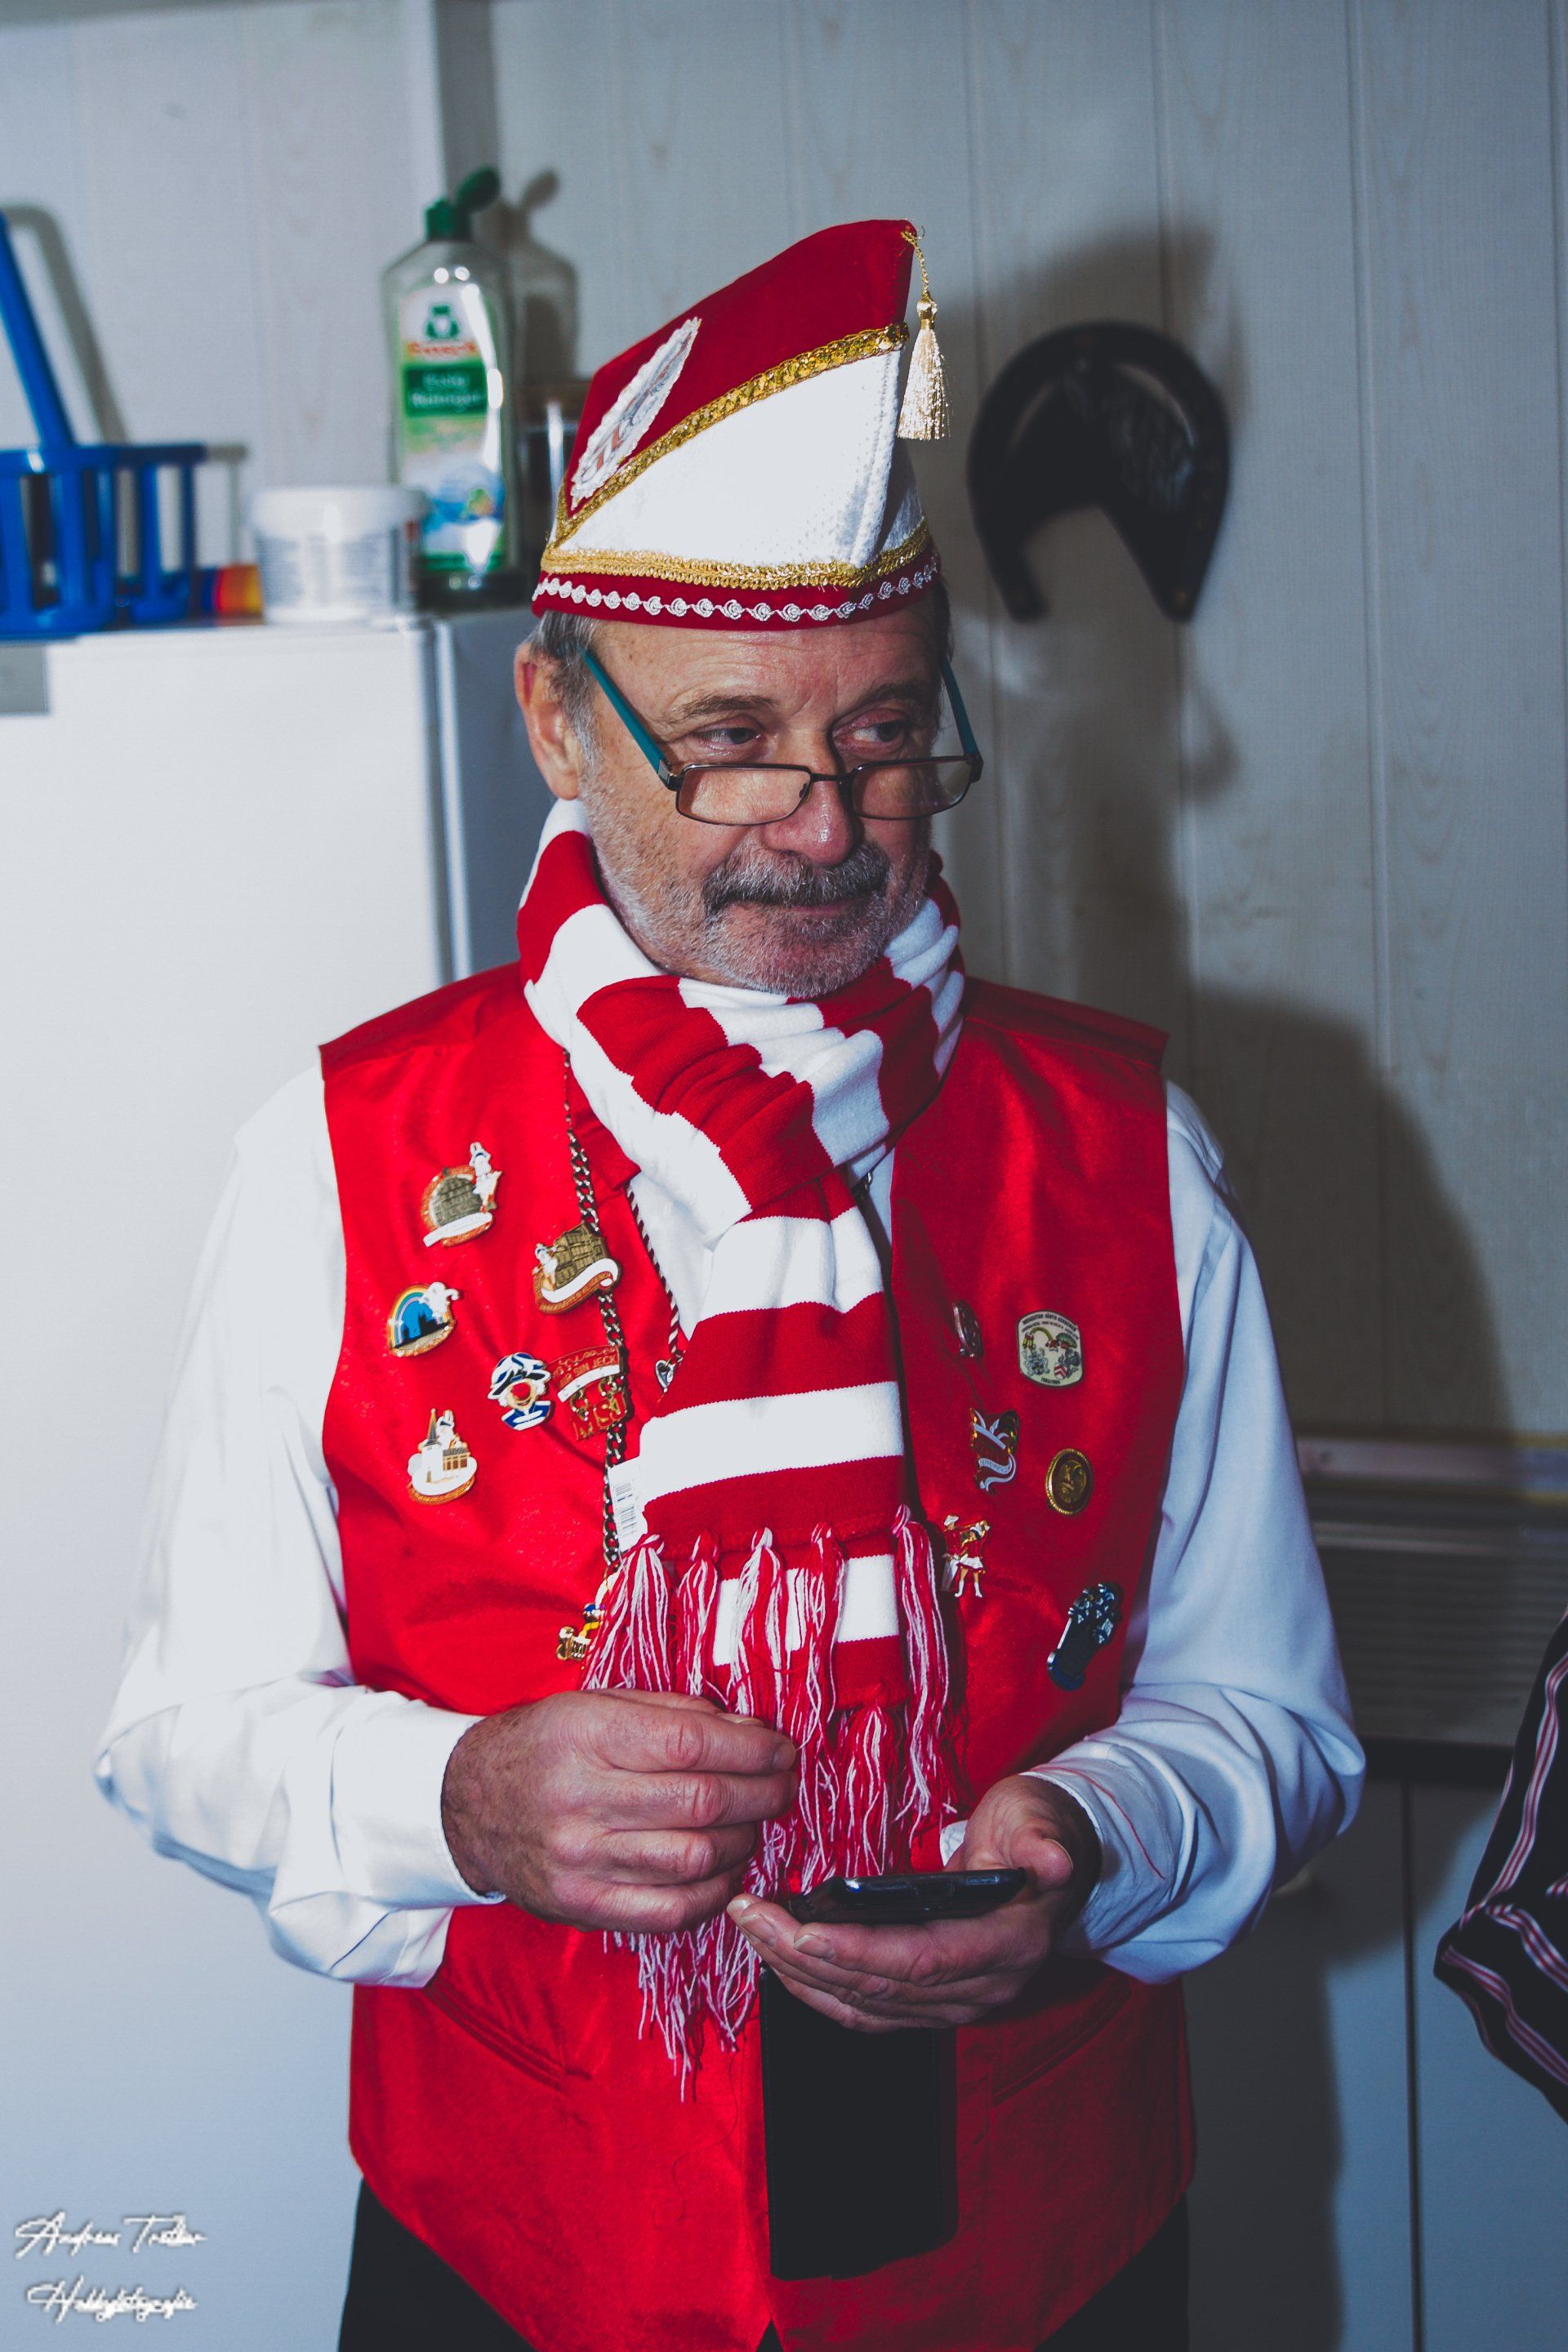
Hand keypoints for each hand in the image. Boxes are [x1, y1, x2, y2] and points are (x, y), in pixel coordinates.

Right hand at [440, 1690, 796, 1935]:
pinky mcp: (582, 1906)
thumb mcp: (592, 1706)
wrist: (466, 1805)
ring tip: (754, 1823)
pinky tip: (726, 1869)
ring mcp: (580, 1860)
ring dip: (744, 1841)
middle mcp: (580, 1799)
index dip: (751, 1749)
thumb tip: (748, 1731)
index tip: (781, 1749)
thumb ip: (669, 1714)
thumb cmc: (540, 1747)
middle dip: (761, 1794)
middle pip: (701, 1802)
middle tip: (783, 1786)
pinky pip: (670, 1910)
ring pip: (694, 1858)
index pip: (690, 1743)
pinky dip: (714, 1892)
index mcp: (585, 1736)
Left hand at [727, 1774, 1100, 2031]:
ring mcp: (957, 2004)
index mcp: (1008, 1946)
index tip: (801, 1929)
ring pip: (866, 2006)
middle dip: (806, 1956)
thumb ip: (1043, 1844)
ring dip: (801, 1975)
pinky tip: (782, 1960)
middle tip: (750, 1916)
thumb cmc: (1038, 1831)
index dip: (859, 1952)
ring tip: (753, 1932)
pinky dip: (819, 1989)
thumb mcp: (1041, 1822)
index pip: (922, 1961)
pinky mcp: (933, 2002)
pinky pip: (868, 2010)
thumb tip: (1054, 1863)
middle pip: (881, 1988)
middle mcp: (981, 1989)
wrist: (1055, 1864)